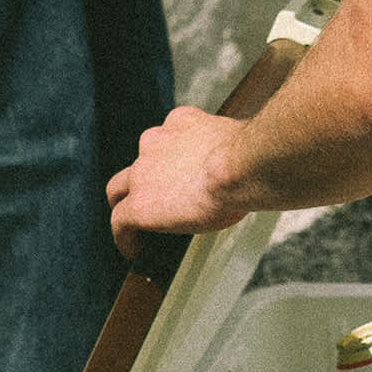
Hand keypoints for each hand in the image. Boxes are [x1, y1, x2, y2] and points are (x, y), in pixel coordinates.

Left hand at [106, 106, 250, 258]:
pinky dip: (124, 237)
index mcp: (182, 122)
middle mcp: (156, 141)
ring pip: (120, 189)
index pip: (168, 138)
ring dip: (129, 204)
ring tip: (138, 226)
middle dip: (145, 180)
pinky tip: (133, 249)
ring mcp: (143, 173)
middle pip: (139, 162)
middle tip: (158, 199)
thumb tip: (247, 166)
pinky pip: (120, 222)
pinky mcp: (139, 205)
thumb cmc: (252, 157)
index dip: (172, 156)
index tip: (181, 172)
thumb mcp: (239, 142)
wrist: (241, 167)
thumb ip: (231, 149)